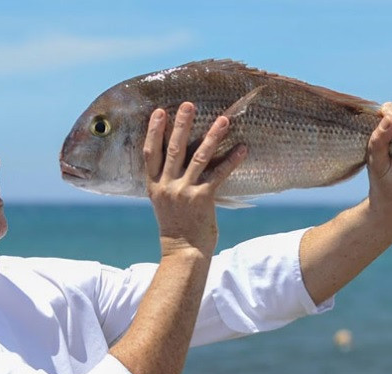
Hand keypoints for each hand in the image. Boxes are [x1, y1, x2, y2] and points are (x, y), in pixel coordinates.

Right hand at [143, 102, 244, 256]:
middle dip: (181, 124)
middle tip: (188, 104)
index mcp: (153, 185)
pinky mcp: (202, 199)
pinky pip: (219, 175)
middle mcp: (166, 186)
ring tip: (223, 119)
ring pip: (198, 157)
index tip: (159, 112)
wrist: (183, 251)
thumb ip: (164, 180)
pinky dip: (231, 160)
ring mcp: (184, 192)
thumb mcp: (161, 201)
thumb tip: (171, 158)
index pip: (149, 153)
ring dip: (212, 136)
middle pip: (173, 149)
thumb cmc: (176, 226)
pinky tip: (242, 148)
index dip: (153, 131)